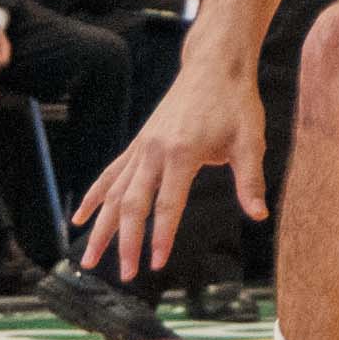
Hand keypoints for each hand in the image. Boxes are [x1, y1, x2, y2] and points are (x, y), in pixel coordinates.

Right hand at [73, 60, 265, 279]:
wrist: (214, 64)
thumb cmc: (236, 103)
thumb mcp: (250, 141)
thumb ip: (250, 181)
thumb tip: (258, 215)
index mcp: (182, 153)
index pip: (167, 204)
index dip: (161, 236)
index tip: (155, 264)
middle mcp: (154, 151)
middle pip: (133, 204)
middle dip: (126, 242)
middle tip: (123, 275)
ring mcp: (142, 146)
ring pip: (115, 193)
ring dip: (101, 228)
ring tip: (88, 259)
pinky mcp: (139, 143)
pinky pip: (111, 174)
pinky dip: (94, 197)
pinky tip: (80, 218)